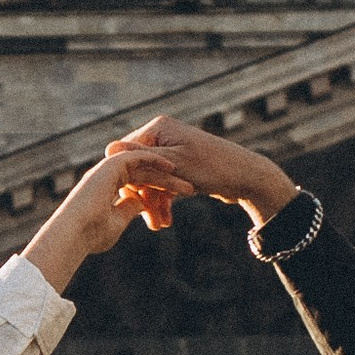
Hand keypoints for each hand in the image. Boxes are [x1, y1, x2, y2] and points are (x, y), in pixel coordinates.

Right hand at [20, 147, 176, 294]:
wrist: (72, 234)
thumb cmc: (91, 236)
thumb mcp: (117, 221)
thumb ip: (128, 209)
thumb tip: (140, 203)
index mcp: (107, 186)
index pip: (138, 181)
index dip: (158, 189)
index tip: (176, 199)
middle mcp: (106, 173)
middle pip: (144, 173)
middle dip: (168, 182)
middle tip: (191, 190)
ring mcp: (107, 168)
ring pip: (143, 167)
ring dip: (167, 175)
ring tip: (189, 188)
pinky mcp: (109, 166)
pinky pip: (136, 156)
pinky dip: (153, 159)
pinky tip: (171, 168)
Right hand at [106, 113, 299, 228]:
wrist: (247, 177)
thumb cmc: (213, 168)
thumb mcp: (175, 165)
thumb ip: (142, 159)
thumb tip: (108, 148)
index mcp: (158, 128)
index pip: (127, 153)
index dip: (129, 179)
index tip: (132, 204)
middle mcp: (162, 135)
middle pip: (140, 168)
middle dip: (144, 195)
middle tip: (150, 222)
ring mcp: (171, 150)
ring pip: (152, 179)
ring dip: (154, 202)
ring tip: (159, 225)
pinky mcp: (179, 165)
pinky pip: (163, 182)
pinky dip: (164, 200)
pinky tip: (166, 219)